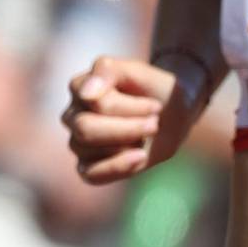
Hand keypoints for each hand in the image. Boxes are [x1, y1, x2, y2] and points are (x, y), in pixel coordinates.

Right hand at [60, 54, 202, 183]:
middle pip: (86, 128)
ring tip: (148, 133)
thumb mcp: (139, 71)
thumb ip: (109, 71)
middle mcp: (73, 115)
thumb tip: (86, 93)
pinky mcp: (89, 167)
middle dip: (128, 128)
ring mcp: (78, 142)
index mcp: (80, 87)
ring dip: (128, 142)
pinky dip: (118, 167)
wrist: (174, 111)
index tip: (156, 106)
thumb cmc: (154, 88)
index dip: (130, 107)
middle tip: (155, 123)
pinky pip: (92, 175)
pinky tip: (141, 156)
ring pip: (88, 149)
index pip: (95, 102)